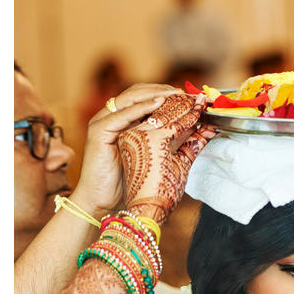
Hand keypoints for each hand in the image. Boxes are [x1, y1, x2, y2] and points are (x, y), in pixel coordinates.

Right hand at [73, 84, 179, 216]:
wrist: (103, 203)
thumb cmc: (127, 184)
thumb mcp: (156, 155)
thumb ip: (170, 139)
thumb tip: (194, 127)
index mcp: (124, 121)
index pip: (146, 98)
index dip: (167, 94)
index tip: (190, 97)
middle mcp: (113, 118)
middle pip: (138, 93)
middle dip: (163, 90)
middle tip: (185, 93)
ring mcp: (103, 122)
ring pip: (130, 98)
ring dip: (155, 94)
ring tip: (176, 94)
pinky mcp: (98, 132)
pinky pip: (121, 114)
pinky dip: (140, 107)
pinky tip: (158, 103)